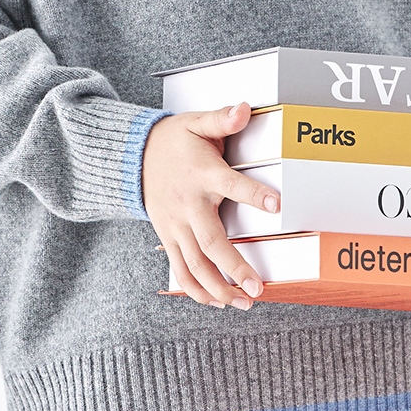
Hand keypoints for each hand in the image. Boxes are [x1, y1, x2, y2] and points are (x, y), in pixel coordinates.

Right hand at [143, 102, 279, 310]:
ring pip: (194, 264)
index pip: (231, 184)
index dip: (254, 193)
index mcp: (202, 174)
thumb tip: (243, 108)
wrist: (133, 155)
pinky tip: (216, 302)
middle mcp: (188, 204)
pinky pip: (180, 270)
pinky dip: (196, 290)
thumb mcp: (197, 123)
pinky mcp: (167, 237)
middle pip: (209, 242)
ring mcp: (174, 225)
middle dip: (234, 266)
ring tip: (244, 302)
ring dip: (218, 287)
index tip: (278, 204)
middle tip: (257, 287)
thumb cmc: (175, 140)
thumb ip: (221, 119)